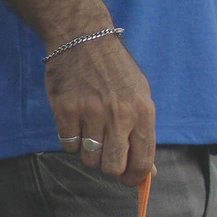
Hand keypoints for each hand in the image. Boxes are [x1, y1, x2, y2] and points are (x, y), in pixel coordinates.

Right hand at [45, 33, 156, 185]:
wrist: (83, 38)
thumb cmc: (116, 71)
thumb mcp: (141, 97)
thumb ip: (144, 134)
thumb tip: (150, 171)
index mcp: (143, 113)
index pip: (143, 161)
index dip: (135, 178)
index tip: (128, 179)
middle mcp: (119, 115)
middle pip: (113, 167)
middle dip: (110, 167)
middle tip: (106, 154)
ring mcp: (91, 112)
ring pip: (89, 159)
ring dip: (89, 152)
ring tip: (90, 131)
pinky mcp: (65, 109)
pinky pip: (68, 145)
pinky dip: (71, 140)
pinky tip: (75, 122)